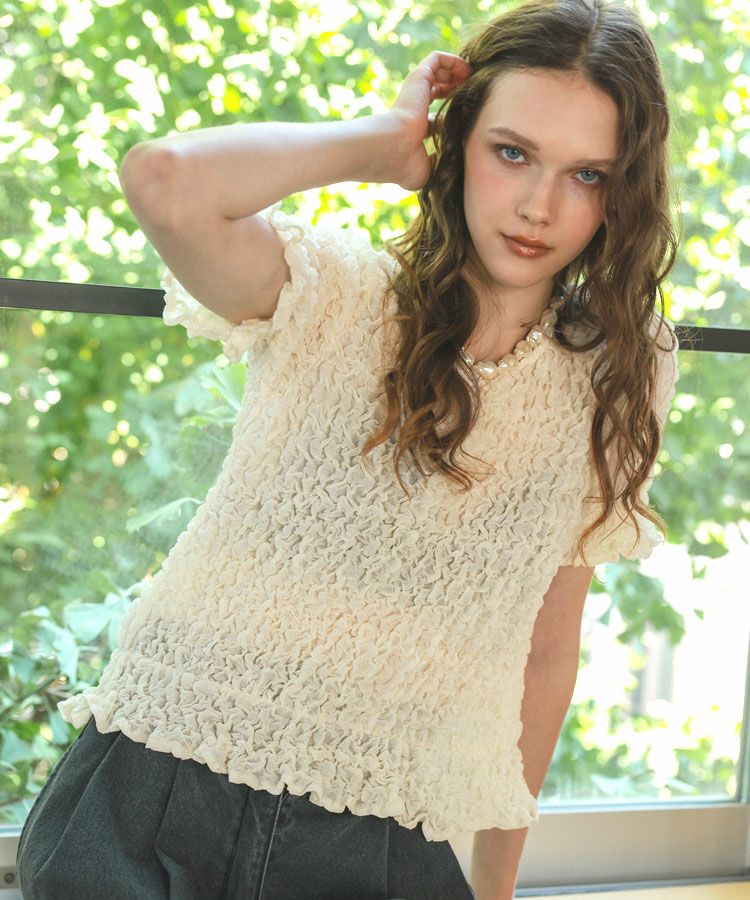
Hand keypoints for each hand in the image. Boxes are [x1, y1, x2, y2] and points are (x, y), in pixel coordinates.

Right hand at [384, 50, 473, 190]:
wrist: (394, 149)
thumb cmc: (406, 164)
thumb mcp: (428, 169)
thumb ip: (439, 164)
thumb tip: (450, 160)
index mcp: (415, 128)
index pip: (436, 116)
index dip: (454, 114)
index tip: (471, 116)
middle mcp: (414, 107)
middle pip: (438, 90)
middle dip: (458, 89)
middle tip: (476, 94)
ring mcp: (415, 91)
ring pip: (439, 71)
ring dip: (458, 73)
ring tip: (474, 79)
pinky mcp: (418, 77)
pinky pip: (437, 58)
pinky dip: (454, 61)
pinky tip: (468, 71)